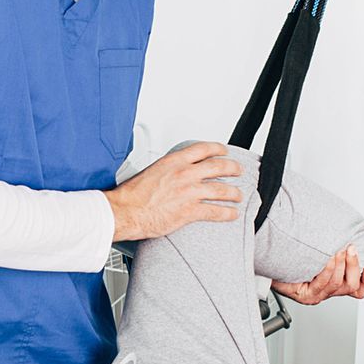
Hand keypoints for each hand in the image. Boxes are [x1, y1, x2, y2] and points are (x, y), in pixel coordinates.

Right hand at [103, 142, 242, 240]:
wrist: (125, 211)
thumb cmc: (131, 195)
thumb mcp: (150, 171)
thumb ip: (165, 171)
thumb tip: (169, 174)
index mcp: (174, 161)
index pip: (203, 149)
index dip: (217, 149)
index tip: (224, 151)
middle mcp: (185, 174)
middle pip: (218, 166)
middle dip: (233, 168)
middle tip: (238, 170)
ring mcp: (189, 192)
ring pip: (221, 189)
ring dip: (234, 192)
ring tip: (238, 195)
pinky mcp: (190, 211)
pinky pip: (215, 211)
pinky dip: (227, 213)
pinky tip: (232, 214)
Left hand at [272, 246, 363, 304]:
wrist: (269, 266)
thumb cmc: (294, 258)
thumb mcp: (318, 252)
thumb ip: (335, 248)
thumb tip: (348, 233)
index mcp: (333, 285)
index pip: (358, 290)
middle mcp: (326, 293)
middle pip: (351, 286)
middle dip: (354, 265)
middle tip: (351, 248)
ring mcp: (316, 296)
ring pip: (337, 284)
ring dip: (341, 265)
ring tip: (339, 249)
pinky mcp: (306, 296)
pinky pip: (322, 284)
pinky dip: (328, 269)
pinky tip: (328, 259)